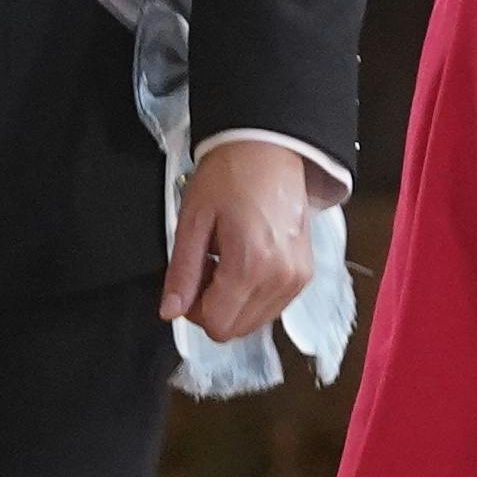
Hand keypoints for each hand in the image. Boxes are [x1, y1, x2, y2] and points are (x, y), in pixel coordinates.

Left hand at [160, 142, 317, 345]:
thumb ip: (182, 272)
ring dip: (234, 302)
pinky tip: (244, 261)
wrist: (268, 148)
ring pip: (256, 321)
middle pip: (238, 329)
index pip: (218, 324)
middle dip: (213, 307)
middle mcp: (282, 279)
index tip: (189, 280)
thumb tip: (170, 311)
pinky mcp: (306, 273)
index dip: (194, 310)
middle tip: (206, 267)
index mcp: (251, 265)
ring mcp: (298, 278)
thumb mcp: (193, 220)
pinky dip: (253, 294)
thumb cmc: (229, 175)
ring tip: (225, 260)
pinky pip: (273, 305)